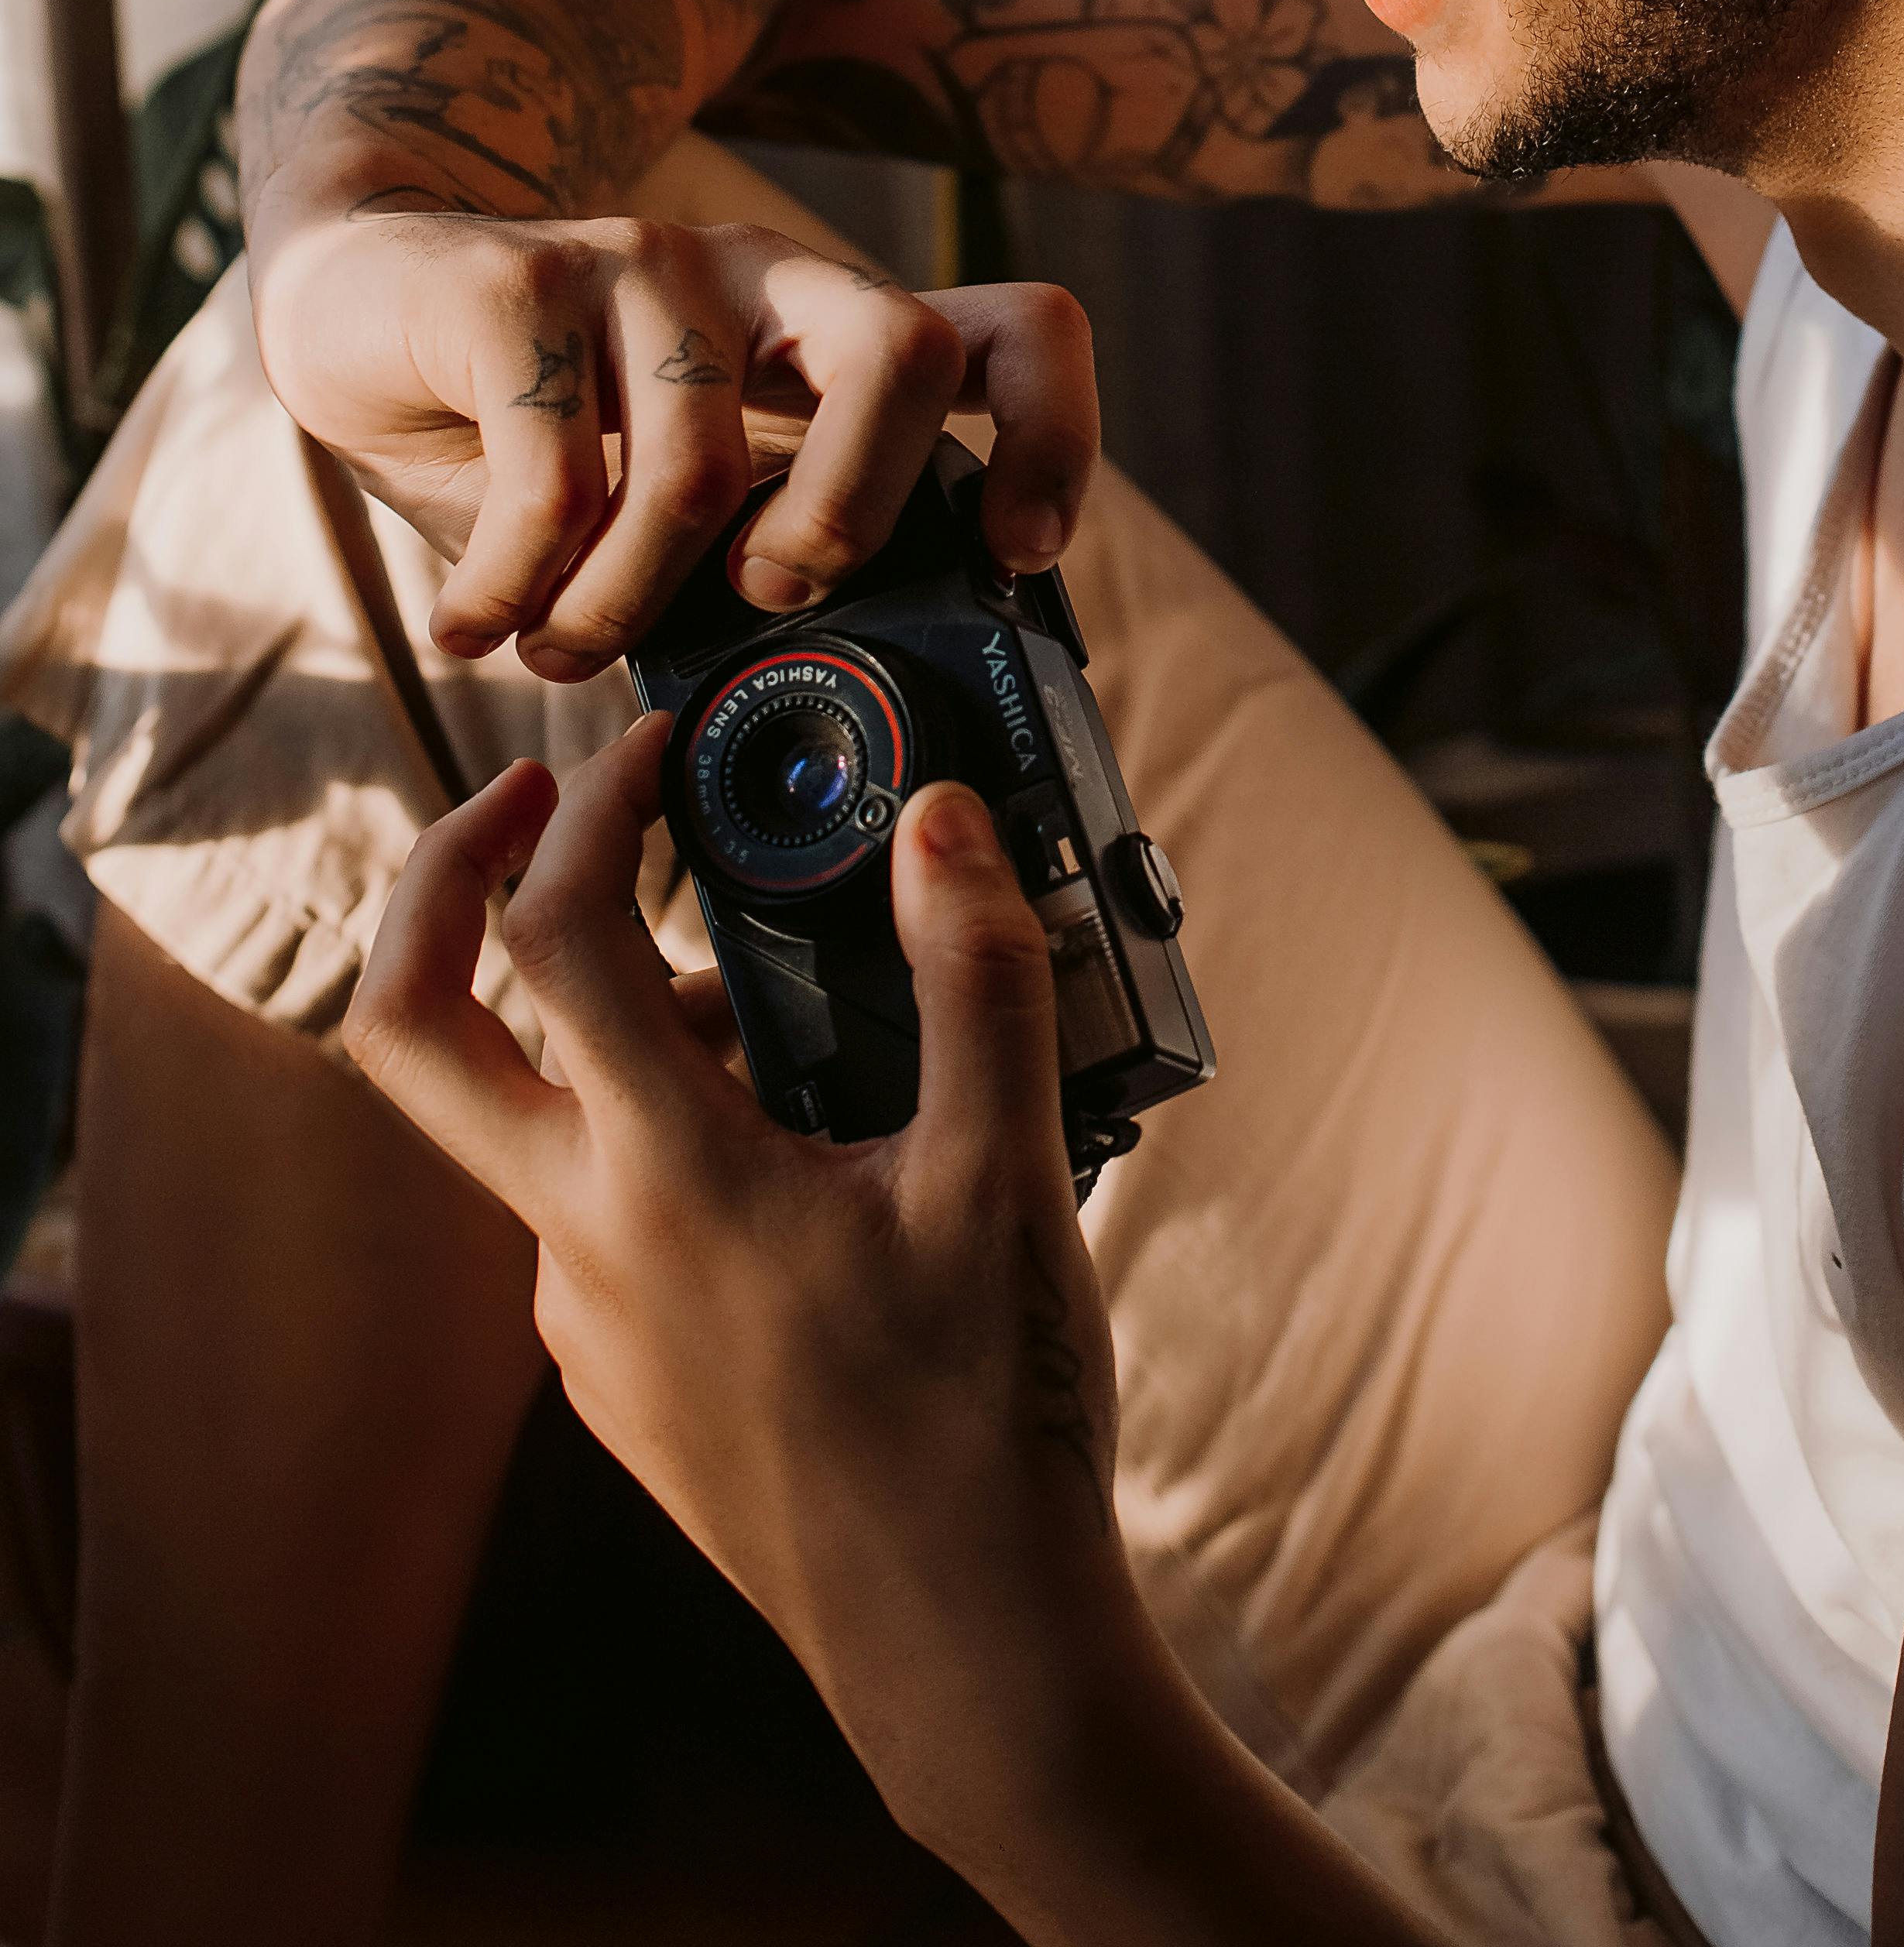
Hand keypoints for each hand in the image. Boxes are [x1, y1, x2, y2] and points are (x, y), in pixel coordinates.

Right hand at [250, 208, 1096, 673]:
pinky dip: (515, 589)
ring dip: (624, 608)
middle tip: (760, 602)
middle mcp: (766, 276)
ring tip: (560, 650)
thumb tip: (840, 720)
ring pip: (698, 465)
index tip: (1017, 556)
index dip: (1055, 436)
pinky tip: (473, 626)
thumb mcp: (681, 489)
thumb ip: (762, 562)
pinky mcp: (517, 279)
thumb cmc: (547, 428)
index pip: (1019, 332)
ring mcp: (646, 259)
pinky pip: (549, 475)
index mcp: (838, 327)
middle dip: (848, 517)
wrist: (361, 296)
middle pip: (902, 353)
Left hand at [346, 720, 1149, 1876]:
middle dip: (441, 882)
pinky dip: (657, 1122)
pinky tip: (800, 1131)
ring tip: (761, 977)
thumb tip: (942, 815)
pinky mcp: (621, 1377)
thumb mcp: (1007, 1170)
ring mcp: (586, 1321)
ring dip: (601, 1014)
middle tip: (532, 793)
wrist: (961, 1649)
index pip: (550, 933)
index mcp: (661, 1180)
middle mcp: (583, 1246)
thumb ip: (977, 975)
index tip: (654, 746)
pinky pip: (597, 1207)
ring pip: (530, 1121)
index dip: (589, 807)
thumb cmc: (986, 1421)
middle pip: (404, 1030)